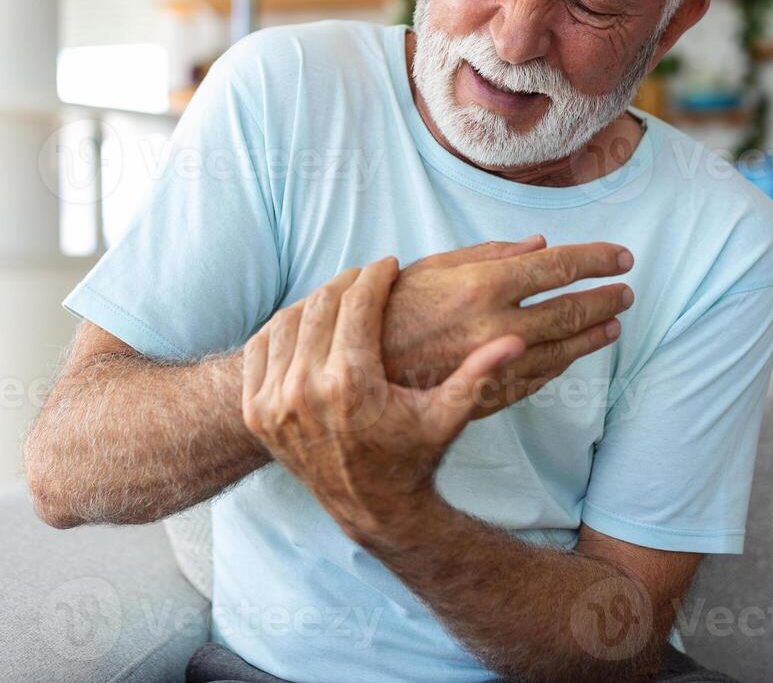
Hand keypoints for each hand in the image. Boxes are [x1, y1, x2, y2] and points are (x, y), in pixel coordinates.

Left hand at [242, 258, 528, 534]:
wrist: (370, 507)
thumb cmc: (413, 456)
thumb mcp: (446, 416)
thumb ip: (478, 375)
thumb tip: (515, 340)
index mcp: (350, 383)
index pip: (356, 303)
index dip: (375, 276)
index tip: (389, 263)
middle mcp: (305, 389)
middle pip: (322, 305)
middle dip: (347, 283)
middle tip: (367, 275)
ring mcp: (274, 402)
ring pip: (289, 321)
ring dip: (315, 301)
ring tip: (341, 295)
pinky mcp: (257, 412)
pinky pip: (262, 347)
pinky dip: (283, 328)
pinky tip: (309, 322)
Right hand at [383, 237, 633, 416]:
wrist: (353, 370)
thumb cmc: (385, 309)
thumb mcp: (430, 268)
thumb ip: (488, 254)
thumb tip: (540, 245)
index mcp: (483, 285)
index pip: (558, 267)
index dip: (596, 260)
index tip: (621, 257)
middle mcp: (496, 326)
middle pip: (570, 310)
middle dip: (605, 298)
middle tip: (626, 291)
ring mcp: (495, 365)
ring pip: (562, 350)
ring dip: (593, 335)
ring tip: (613, 324)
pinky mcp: (487, 394)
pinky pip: (538, 378)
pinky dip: (561, 364)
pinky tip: (572, 354)